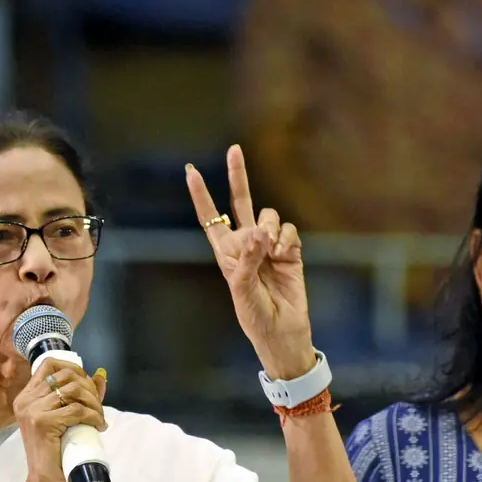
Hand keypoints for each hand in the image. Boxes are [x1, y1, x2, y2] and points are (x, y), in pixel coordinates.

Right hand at [14, 360, 107, 481]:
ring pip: (73, 390)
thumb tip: (101, 375)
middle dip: (89, 388)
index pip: (50, 363)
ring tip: (99, 418)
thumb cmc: (56, 453)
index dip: (74, 369)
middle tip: (98, 408)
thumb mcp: (68, 419)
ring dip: (94, 403)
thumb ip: (82, 396)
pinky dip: (93, 416)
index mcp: (27, 396)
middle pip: (66, 375)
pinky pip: (77, 410)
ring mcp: (31, 410)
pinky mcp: (41, 422)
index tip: (88, 386)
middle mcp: (26, 400)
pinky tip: (98, 426)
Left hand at [186, 145, 314, 379]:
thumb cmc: (255, 317)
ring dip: (269, 229)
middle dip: (238, 175)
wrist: (284, 332)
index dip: (201, 195)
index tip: (190, 170)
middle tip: (235, 149)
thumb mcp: (242, 292)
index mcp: (227, 253)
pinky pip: (288, 230)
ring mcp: (269, 245)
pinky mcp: (291, 250)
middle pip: (241, 202)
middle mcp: (247, 244)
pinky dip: (286, 240)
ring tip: (271, 251)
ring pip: (268, 216)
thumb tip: (258, 233)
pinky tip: (286, 257)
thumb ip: (247, 261)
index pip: (210, 218)